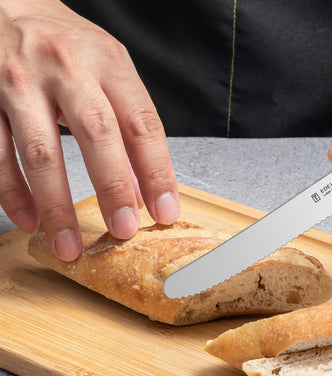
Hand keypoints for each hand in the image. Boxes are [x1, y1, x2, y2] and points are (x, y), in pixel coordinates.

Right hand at [0, 0, 178, 259]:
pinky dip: (13, 193)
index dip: (157, 173)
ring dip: (56, 206)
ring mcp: (20, 82)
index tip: (165, 213)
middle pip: (96, 135)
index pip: (143, 125)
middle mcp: (66, 68)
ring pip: (41, 152)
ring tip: (70, 246)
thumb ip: (127, 125)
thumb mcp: (108, 70)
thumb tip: (141, 191)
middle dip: (112, 188)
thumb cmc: (67, 45)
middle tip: (123, 231)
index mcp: (108, 62)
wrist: (6, 2)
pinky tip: (30, 220)